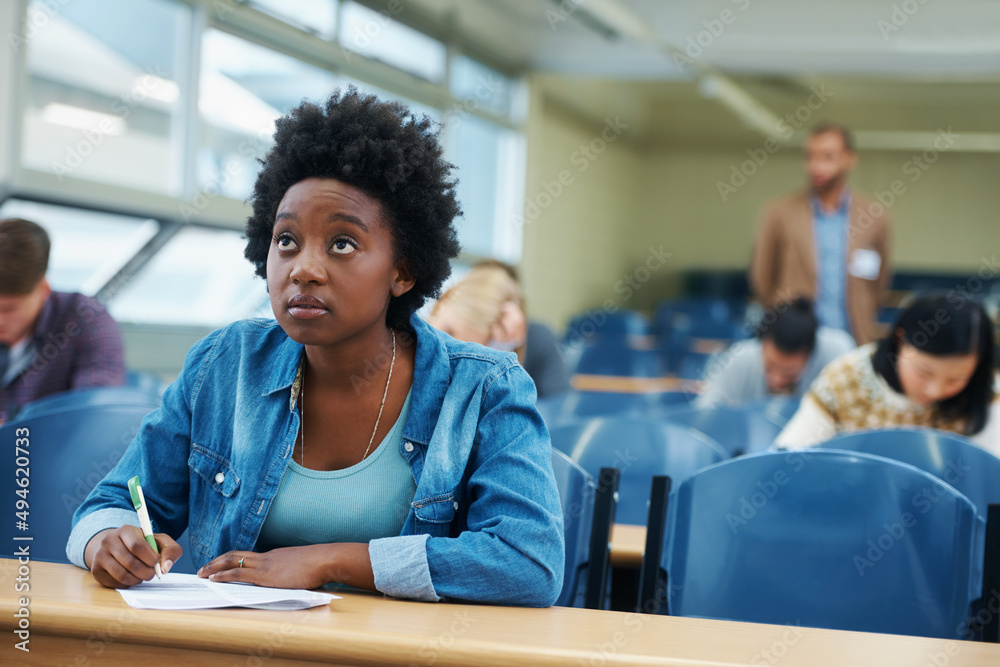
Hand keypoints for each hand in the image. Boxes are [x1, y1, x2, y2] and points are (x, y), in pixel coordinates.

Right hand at [84, 526, 181, 588]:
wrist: (115, 546)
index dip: (150, 558)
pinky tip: (131, 577)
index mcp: (125, 530)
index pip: (137, 546)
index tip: (156, 562)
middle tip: (152, 573)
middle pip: (130, 563)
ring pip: (122, 575)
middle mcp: (109, 541)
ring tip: (143, 576)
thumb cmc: (142, 544)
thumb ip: (170, 550)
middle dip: (147, 572)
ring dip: (138, 580)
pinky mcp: (96, 571)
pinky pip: (115, 583)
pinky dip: (128, 584)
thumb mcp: (158, 541)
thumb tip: (166, 568)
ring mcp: (99, 556)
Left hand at [198, 543, 372, 589]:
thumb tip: (291, 580)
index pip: (247, 556)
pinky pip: (239, 574)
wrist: (325, 559)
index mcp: (274, 556)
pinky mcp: (266, 576)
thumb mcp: (301, 567)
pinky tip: (214, 579)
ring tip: (202, 573)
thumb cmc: (319, 564)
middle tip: (202, 568)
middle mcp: (266, 557)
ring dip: (214, 567)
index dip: (230, 560)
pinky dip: (224, 576)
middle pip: (235, 555)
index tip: (219, 564)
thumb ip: (291, 572)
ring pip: (233, 562)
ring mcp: (265, 565)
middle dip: (216, 561)